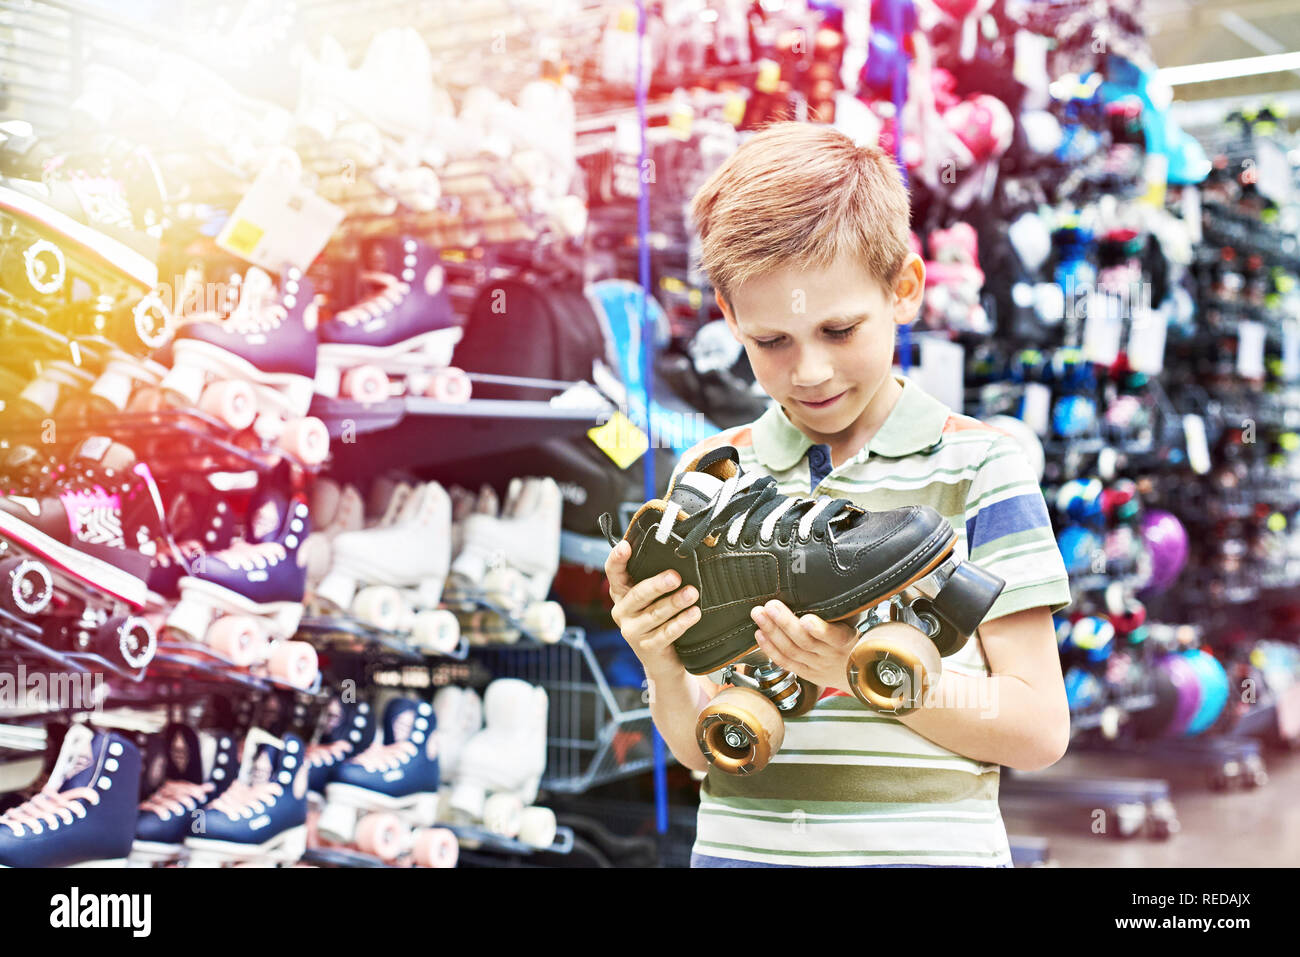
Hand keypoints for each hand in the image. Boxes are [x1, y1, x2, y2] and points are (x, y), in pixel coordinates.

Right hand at [605, 540, 698, 675]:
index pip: (613, 572)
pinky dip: (681, 623)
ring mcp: (632, 631)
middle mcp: (622, 611)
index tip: (625, 546)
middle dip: (657, 584)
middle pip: (637, 594)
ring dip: (675, 602)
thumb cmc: (658, 618)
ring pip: (654, 613)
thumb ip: (654, 577)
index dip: (617, 559)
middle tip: (676, 577)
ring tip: (692, 594)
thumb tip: (678, 553)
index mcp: (621, 592)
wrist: (662, 659)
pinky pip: (665, 633)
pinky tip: (693, 614)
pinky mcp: (647, 647)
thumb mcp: (652, 597)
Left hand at [751, 600, 858, 693]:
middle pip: (805, 641)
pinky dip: (770, 649)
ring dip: (772, 632)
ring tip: (759, 614)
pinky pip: (785, 663)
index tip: (806, 619)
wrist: (857, 670)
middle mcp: (829, 655)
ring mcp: (816, 666)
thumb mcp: (853, 622)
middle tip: (771, 606)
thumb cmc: (852, 639)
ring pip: (791, 651)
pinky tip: (760, 634)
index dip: (820, 629)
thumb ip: (840, 610)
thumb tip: (823, 582)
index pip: (833, 636)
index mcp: (844, 640)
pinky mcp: (805, 673)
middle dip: (785, 623)